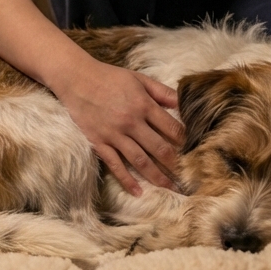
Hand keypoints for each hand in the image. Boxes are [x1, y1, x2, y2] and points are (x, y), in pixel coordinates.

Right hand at [53, 58, 184, 194]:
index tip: (194, 150)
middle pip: (159, 148)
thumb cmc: (110, 77)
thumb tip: (183, 103)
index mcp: (143, 105)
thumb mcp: (139, 79)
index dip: (185, 140)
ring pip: (140, 161)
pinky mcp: (99, 143)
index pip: (171, 128)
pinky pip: (115, 165)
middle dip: (175, 163)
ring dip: (157, 176)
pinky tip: (138, 192)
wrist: (76, 79)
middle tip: (187, 175)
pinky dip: (127, 180)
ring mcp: (114, 135)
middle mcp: (131, 122)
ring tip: (170, 188)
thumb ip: (162, 92)